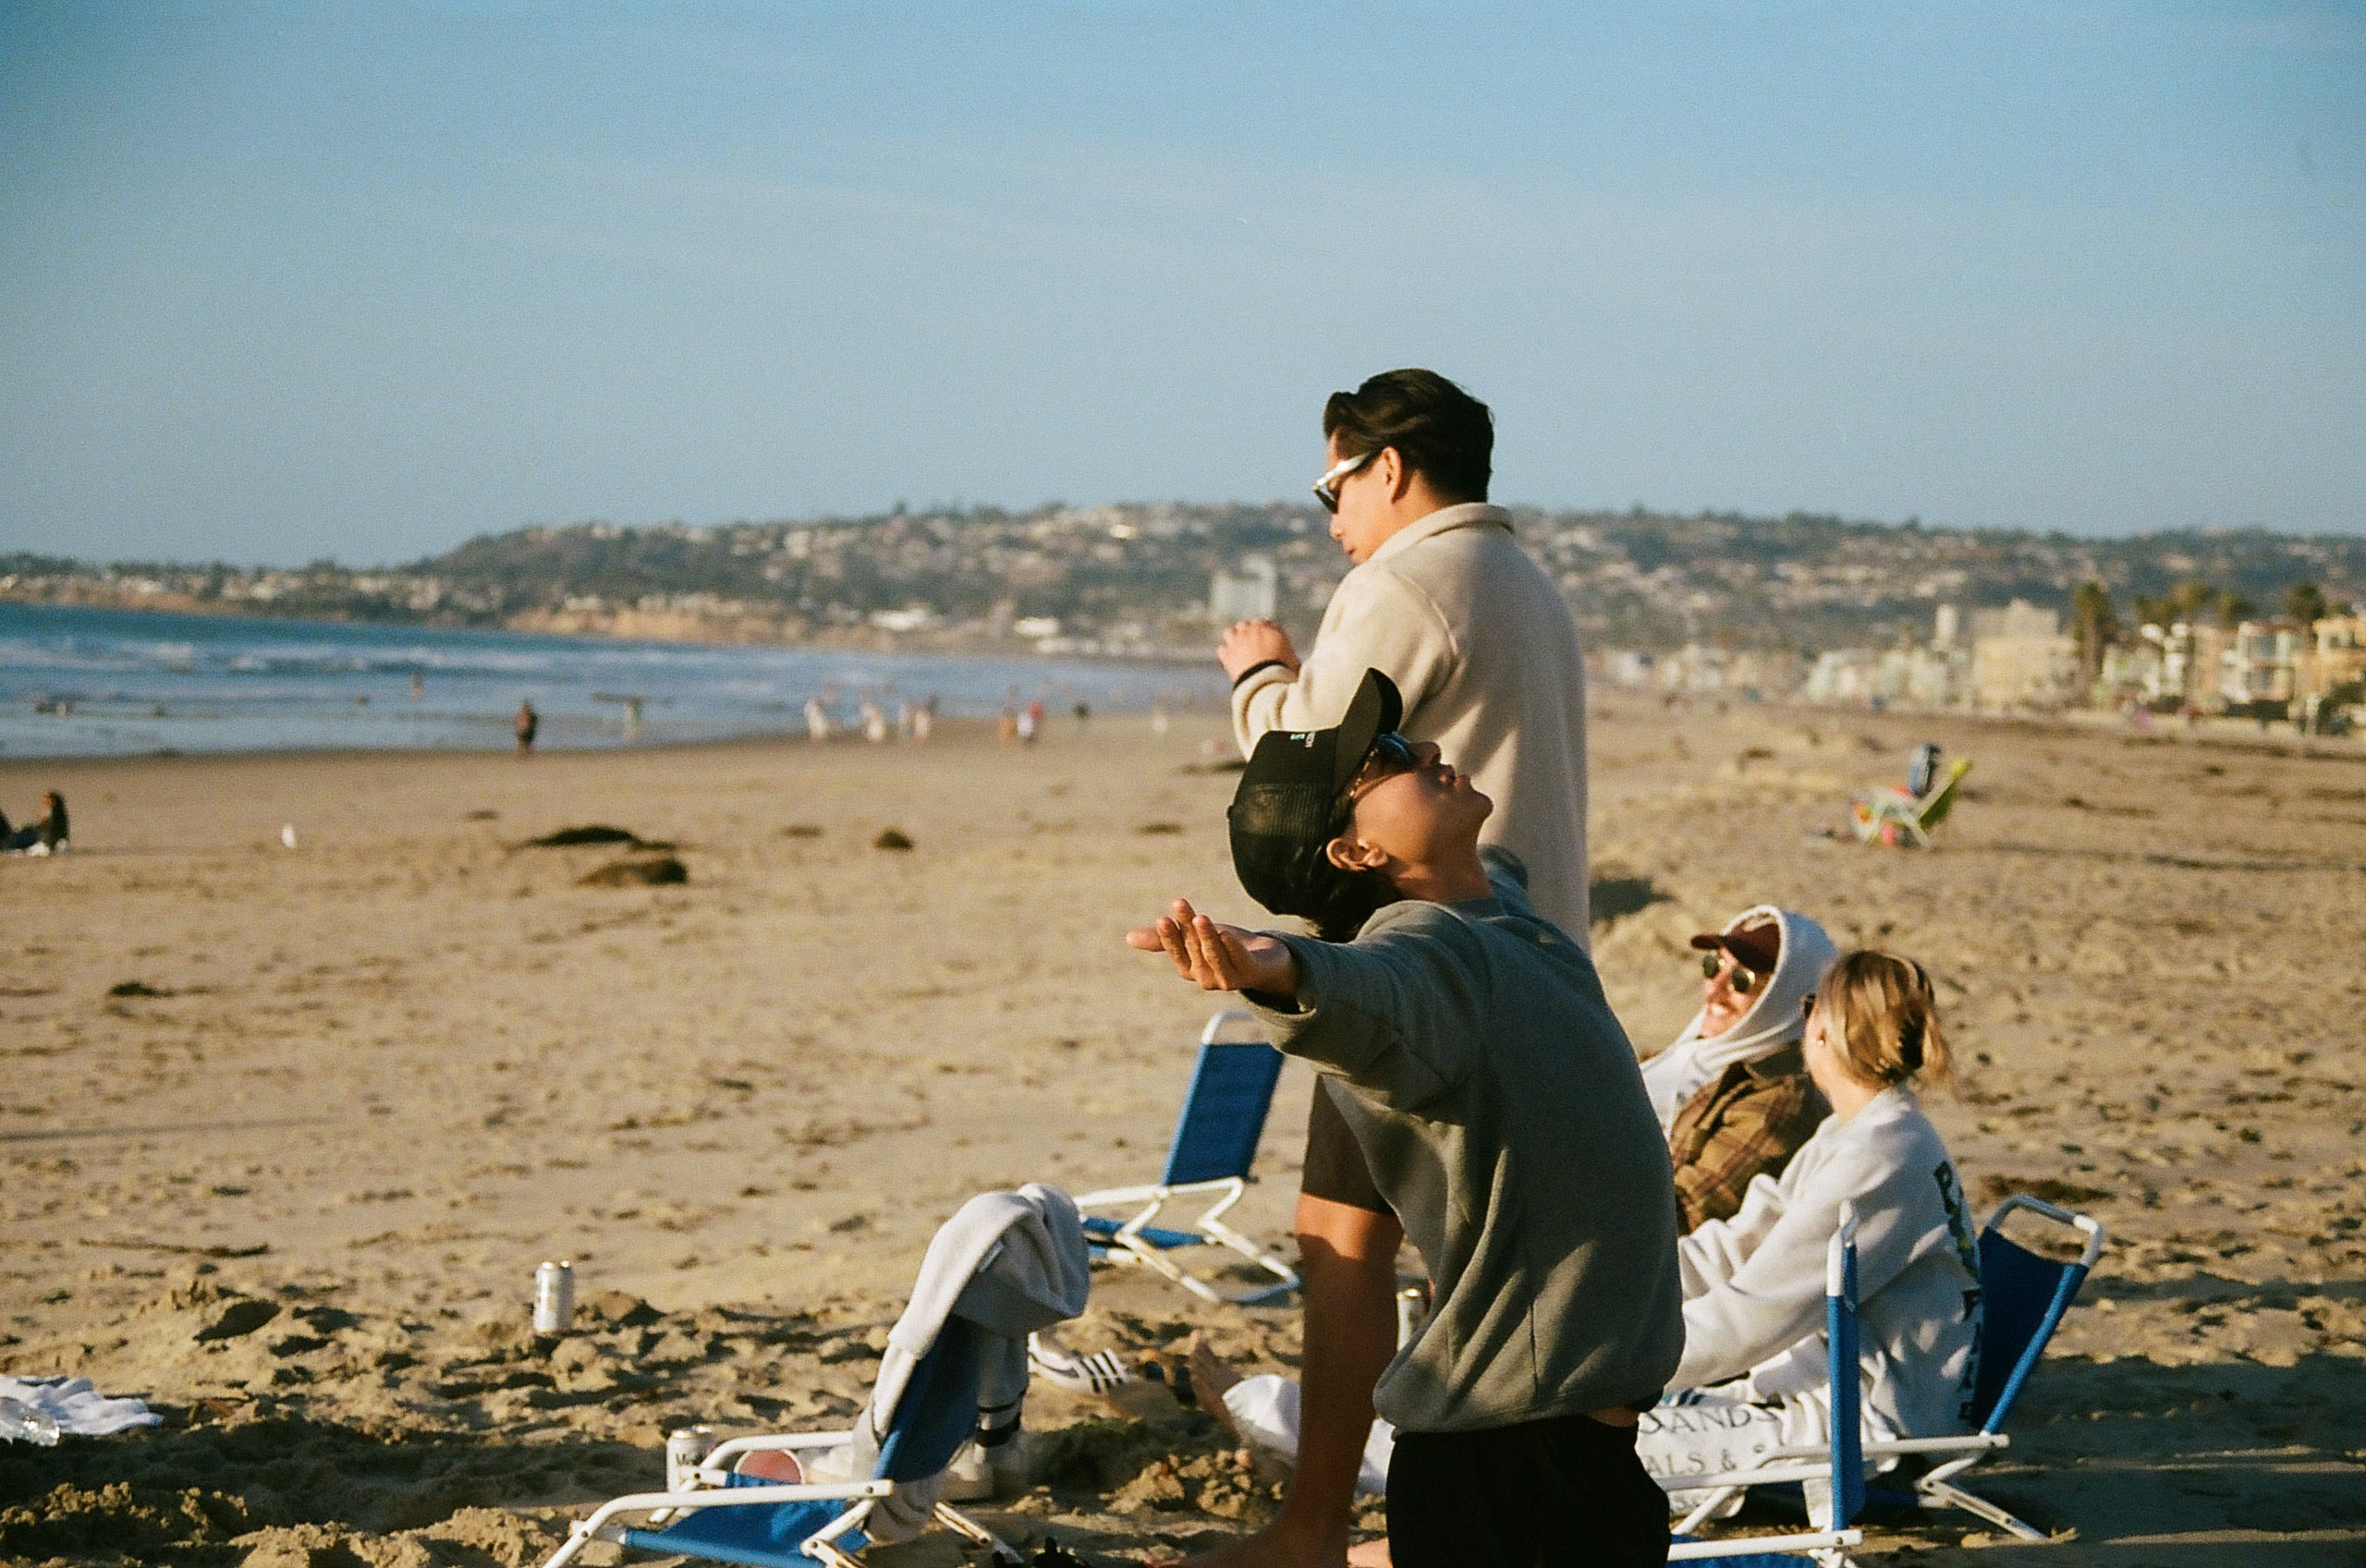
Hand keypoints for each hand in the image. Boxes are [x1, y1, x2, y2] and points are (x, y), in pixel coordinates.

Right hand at [1126, 899, 1298, 997]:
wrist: (1264, 959)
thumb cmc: (1224, 946)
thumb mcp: (1193, 937)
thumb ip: (1164, 939)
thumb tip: (1128, 938)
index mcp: (1189, 968)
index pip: (1175, 951)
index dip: (1169, 936)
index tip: (1163, 918)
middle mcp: (1205, 977)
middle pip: (1195, 948)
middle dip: (1187, 927)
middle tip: (1179, 903)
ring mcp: (1227, 979)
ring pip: (1215, 957)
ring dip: (1207, 938)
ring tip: (1201, 918)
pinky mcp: (1249, 974)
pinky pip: (1239, 963)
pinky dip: (1232, 950)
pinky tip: (1227, 935)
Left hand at [1217, 619, 1297, 680]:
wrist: (1266, 681)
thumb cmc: (1284, 672)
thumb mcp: (1294, 663)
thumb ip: (1292, 658)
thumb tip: (1298, 664)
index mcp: (1271, 629)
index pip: (1266, 623)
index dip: (1266, 631)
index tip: (1267, 639)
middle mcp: (1253, 631)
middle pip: (1246, 624)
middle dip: (1247, 632)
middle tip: (1250, 643)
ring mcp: (1237, 641)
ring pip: (1230, 632)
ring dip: (1233, 638)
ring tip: (1237, 648)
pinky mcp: (1228, 654)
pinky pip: (1222, 649)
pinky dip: (1226, 654)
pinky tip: (1230, 660)